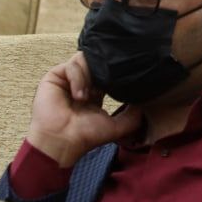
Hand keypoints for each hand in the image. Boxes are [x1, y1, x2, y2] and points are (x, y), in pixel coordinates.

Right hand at [26, 52, 142, 167]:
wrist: (62, 141)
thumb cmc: (85, 136)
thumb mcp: (116, 126)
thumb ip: (133, 115)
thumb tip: (146, 103)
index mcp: (95, 93)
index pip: (107, 73)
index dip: (115, 73)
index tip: (122, 78)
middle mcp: (81, 84)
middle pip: (96, 63)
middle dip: (104, 70)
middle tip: (107, 84)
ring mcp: (68, 79)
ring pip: (85, 60)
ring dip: (90, 76)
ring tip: (88, 96)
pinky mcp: (55, 77)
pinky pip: (71, 66)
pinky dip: (78, 78)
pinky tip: (79, 95)